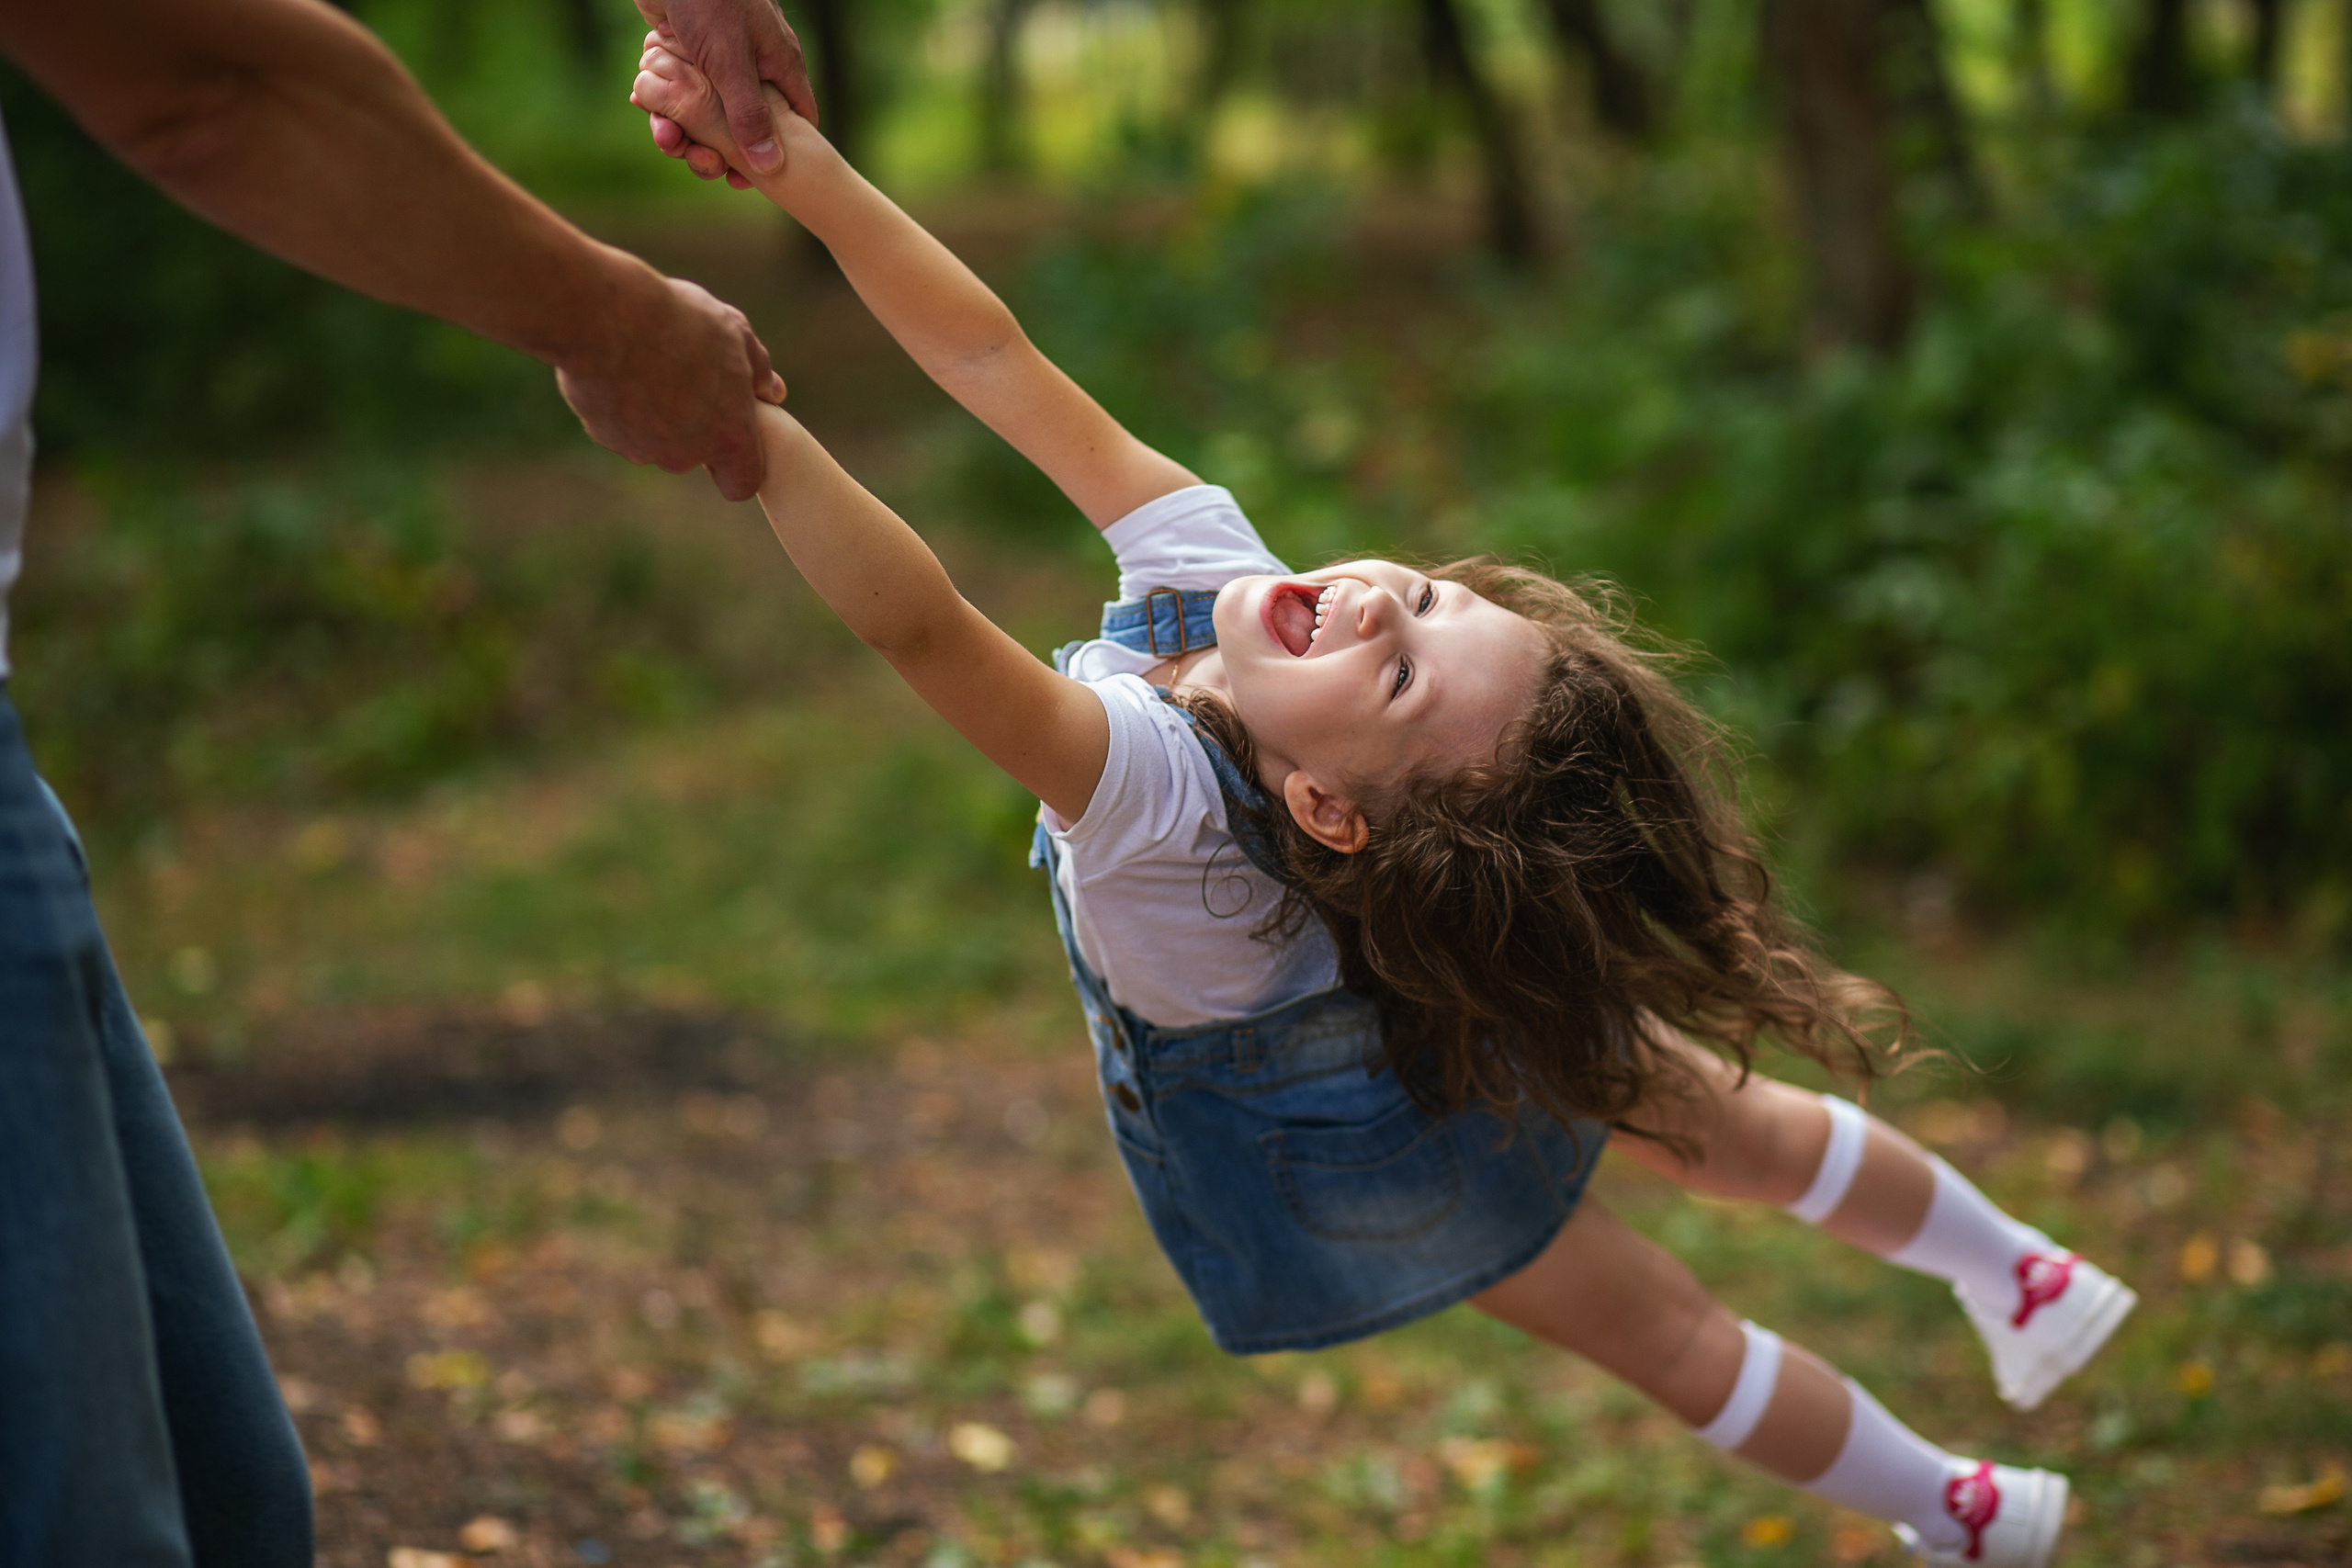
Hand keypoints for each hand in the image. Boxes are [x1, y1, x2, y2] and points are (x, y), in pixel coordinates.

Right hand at [555, 270, 787, 500]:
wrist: (607, 317)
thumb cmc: (680, 321)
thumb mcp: (734, 332)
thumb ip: (758, 368)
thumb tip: (773, 391)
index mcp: (728, 437)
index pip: (741, 484)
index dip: (739, 464)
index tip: (730, 433)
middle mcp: (685, 455)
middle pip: (693, 455)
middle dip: (692, 426)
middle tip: (686, 377)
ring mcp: (641, 448)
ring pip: (654, 439)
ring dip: (656, 413)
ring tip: (651, 363)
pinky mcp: (603, 434)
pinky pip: (619, 425)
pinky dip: (622, 403)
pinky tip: (620, 364)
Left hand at [634, 0, 814, 185]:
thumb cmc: (710, 0)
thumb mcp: (731, 64)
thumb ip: (749, 115)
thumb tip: (770, 166)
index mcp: (779, 67)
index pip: (797, 122)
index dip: (777, 155)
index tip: (750, 179)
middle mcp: (755, 66)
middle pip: (744, 125)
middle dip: (719, 148)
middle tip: (700, 162)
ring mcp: (721, 59)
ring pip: (707, 111)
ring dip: (684, 128)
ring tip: (665, 136)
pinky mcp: (689, 50)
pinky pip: (680, 90)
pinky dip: (664, 102)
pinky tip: (646, 108)